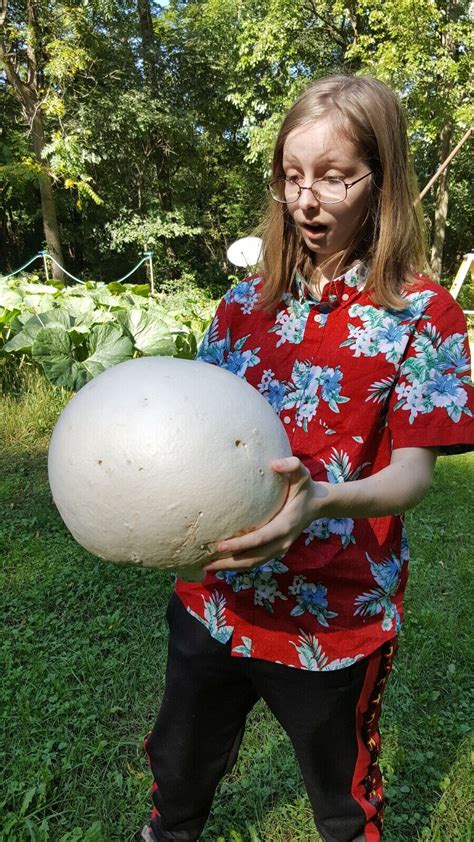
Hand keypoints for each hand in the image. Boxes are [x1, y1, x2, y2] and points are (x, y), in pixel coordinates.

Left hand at [203, 456, 316, 572]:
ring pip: (253, 563)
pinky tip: (222, 562)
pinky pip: (256, 560)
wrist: (317, 504)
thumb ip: (291, 465)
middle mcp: (282, 542)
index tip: (219, 546)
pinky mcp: (276, 549)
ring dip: (231, 567)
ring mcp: (280, 548)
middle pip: (253, 558)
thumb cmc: (304, 486)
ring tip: (208, 567)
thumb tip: (274, 464)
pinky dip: (239, 564)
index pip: (259, 539)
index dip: (239, 544)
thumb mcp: (302, 472)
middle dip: (230, 563)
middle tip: (206, 564)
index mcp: (285, 525)